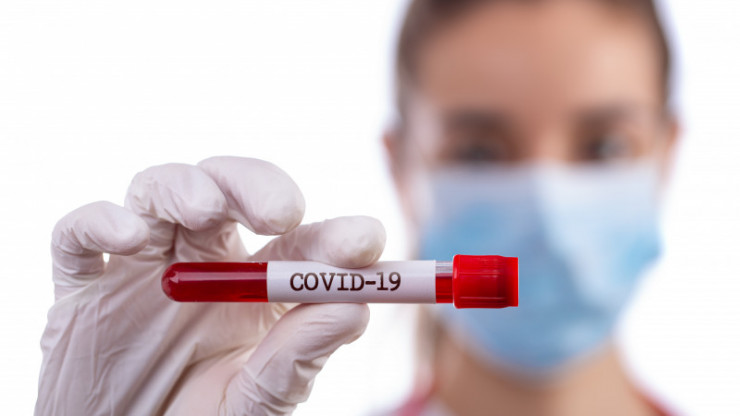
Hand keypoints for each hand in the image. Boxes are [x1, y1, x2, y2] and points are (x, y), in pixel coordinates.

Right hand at [36, 156, 385, 415]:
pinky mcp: (82, 286)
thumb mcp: (254, 401)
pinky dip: (101, 222)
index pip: (300, 242)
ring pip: (159, 191)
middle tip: (281, 211)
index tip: (364, 241)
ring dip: (184, 188)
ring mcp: (141, 267)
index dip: (332, 236)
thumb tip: (355, 308)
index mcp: (256, 289)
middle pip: (230, 191)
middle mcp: (203, 262)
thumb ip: (295, 359)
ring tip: (203, 210)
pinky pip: (79, 235)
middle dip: (255, 187)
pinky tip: (129, 236)